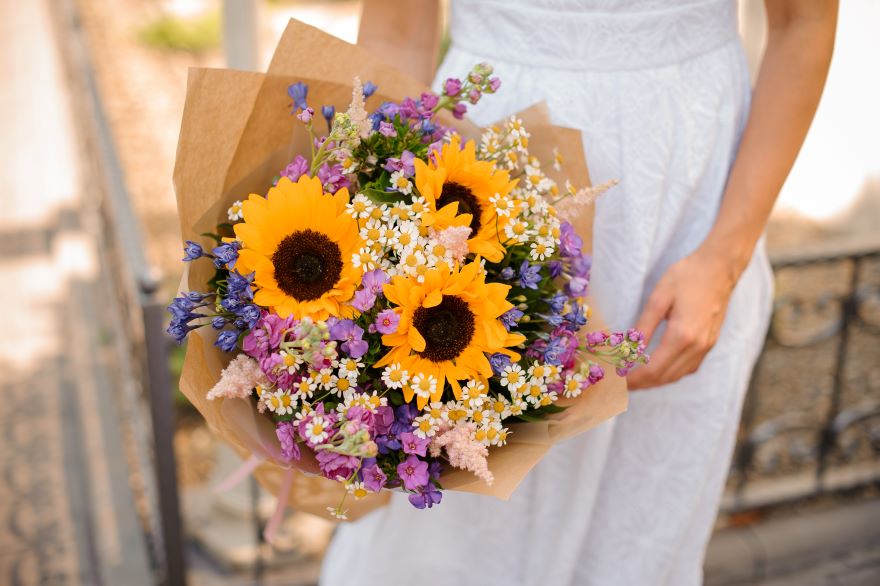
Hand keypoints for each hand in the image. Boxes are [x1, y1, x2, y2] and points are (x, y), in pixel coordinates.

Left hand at [627, 247, 739, 389]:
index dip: (633, 379)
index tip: (617, 381)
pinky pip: (689, 367)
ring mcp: (706, 346)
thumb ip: (643, 326)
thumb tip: (628, 349)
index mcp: (682, 335)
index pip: (653, 369)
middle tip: (622, 383)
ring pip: (678, 375)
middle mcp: (697, 346)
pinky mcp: (710, 343)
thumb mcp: (658, 298)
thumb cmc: (687, 277)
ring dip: (656, 381)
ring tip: (636, 378)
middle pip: (665, 377)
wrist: (720, 268)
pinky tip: (659, 367)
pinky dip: (671, 372)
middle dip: (642, 384)